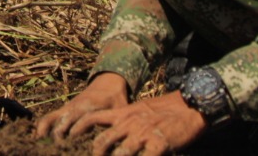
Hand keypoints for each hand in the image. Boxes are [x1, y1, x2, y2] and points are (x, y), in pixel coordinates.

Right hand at [36, 73, 128, 140]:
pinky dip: (42, 127)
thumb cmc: (115, 98)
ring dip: (43, 132)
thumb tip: (114, 139)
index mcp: (87, 106)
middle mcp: (73, 107)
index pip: (74, 121)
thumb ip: (115, 122)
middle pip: (59, 123)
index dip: (69, 135)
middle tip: (53, 150)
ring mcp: (67, 108)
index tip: (66, 146)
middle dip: (55, 138)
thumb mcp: (119, 109)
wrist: (107, 82)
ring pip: (50, 119)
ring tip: (39, 145)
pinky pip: (49, 117)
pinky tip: (38, 140)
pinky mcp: (64, 110)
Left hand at [74, 91, 207, 155]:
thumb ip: (123, 121)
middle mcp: (130, 123)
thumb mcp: (138, 111)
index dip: (78, 129)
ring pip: (121, 153)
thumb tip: (109, 134)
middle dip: (95, 154)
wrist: (190, 106)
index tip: (68, 138)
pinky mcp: (159, 144)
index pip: (93, 118)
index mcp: (123, 114)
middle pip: (103, 141)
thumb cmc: (164, 112)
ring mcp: (144, 134)